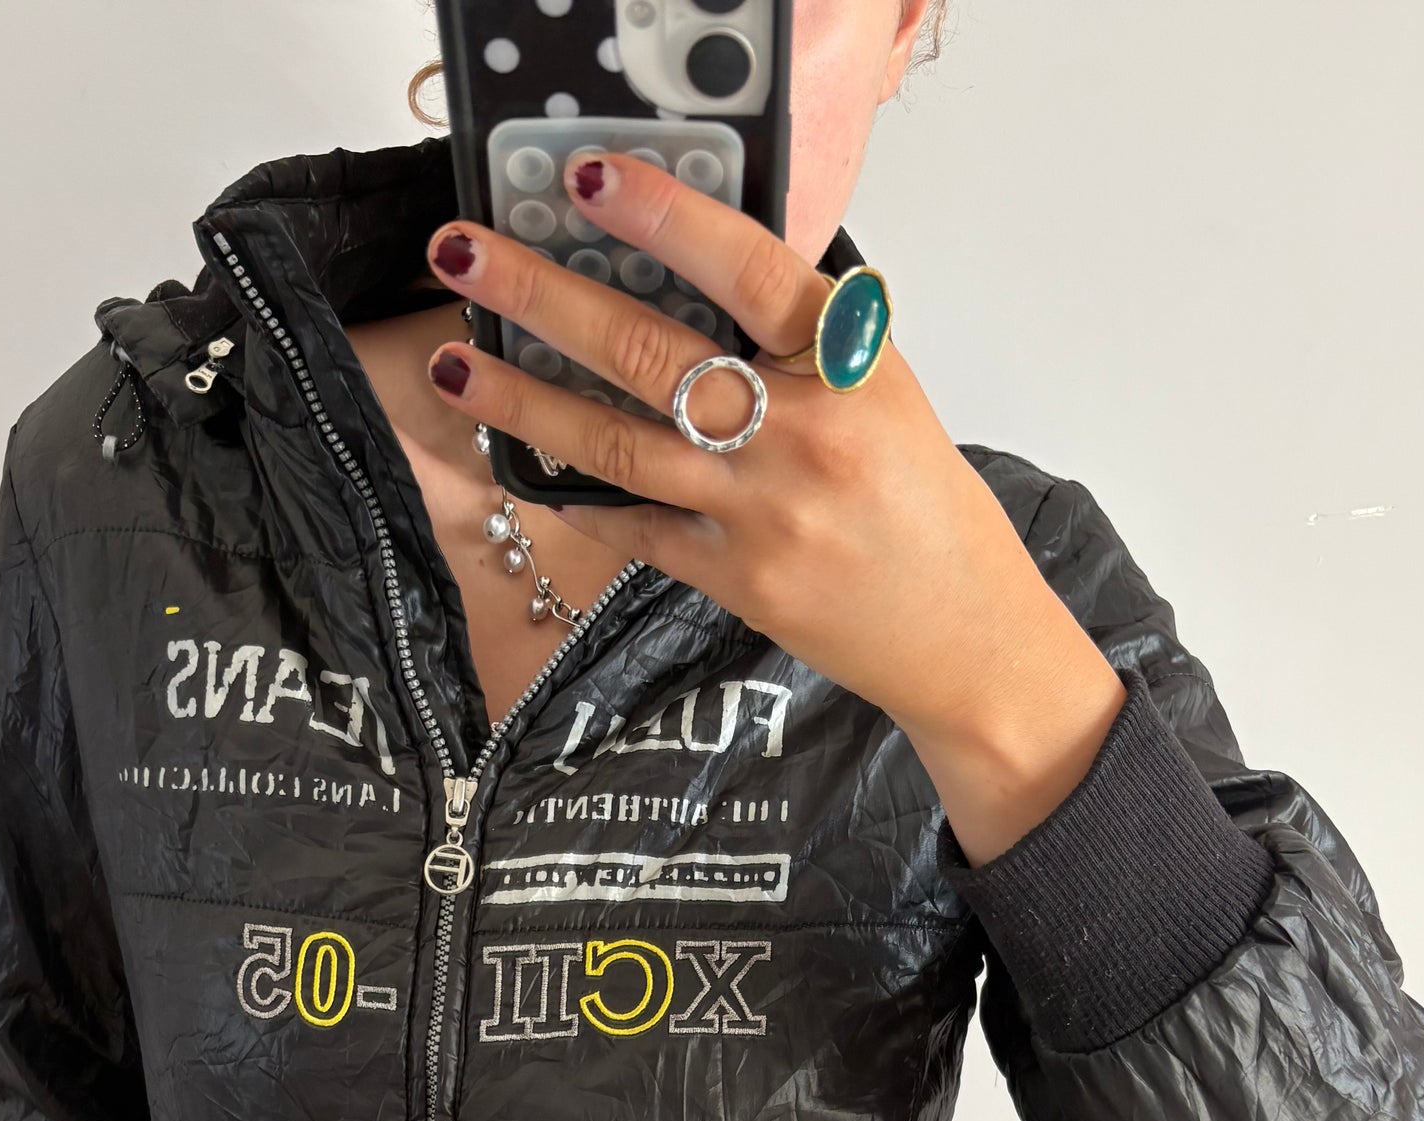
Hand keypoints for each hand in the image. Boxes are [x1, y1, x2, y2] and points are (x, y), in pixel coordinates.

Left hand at [424, 152, 1125, 863]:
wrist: (966, 636)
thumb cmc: (925, 508)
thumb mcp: (884, 396)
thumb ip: (800, 344)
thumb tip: (694, 281)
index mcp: (851, 366)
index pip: (747, 269)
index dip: (665, 217)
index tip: (592, 180)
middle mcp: (804, 434)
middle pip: (652, 351)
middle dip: (544, 296)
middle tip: (469, 254)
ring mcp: (762, 513)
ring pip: (617, 443)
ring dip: (524, 398)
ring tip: (457, 362)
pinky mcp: (735, 580)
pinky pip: (635, 525)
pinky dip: (575, 492)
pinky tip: (522, 459)